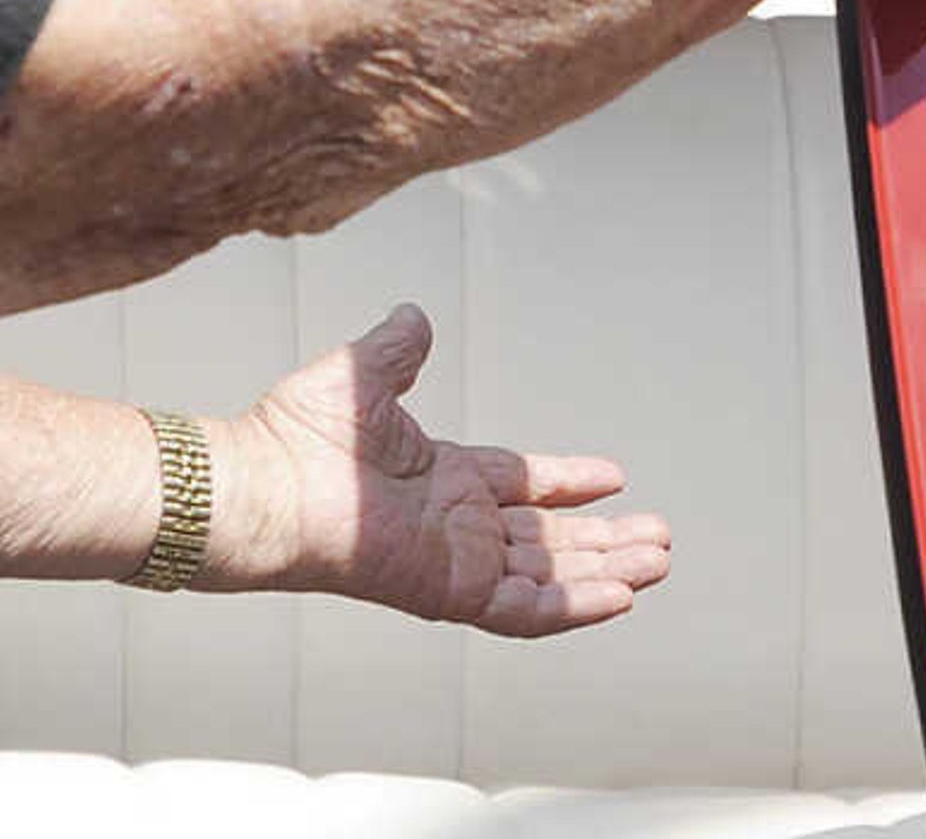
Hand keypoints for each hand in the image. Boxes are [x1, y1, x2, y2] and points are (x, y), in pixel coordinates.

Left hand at [203, 303, 670, 637]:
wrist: (263, 484)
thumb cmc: (295, 435)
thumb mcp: (362, 376)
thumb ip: (397, 350)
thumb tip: (414, 316)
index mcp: (441, 476)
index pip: (520, 483)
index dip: (567, 481)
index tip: (614, 477)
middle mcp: (454, 524)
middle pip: (548, 538)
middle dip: (606, 540)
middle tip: (662, 538)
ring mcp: (455, 562)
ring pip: (549, 575)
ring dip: (606, 571)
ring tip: (660, 563)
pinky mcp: (449, 591)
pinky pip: (524, 608)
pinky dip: (573, 605)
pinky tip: (620, 596)